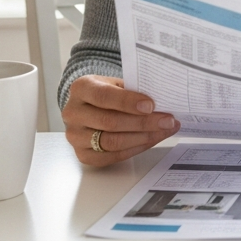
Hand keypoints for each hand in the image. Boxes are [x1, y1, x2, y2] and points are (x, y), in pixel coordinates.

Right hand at [62, 75, 179, 165]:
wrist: (90, 107)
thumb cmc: (108, 93)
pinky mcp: (82, 155)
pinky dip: (136, 149)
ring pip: (112, 142)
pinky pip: (112, 156)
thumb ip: (134, 90)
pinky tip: (151, 140)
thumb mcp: (117, 84)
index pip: (103, 96)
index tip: (151, 105)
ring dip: (143, 138)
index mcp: (81, 88)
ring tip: (164, 130)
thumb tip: (163, 100)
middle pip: (110, 122)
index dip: (128, 102)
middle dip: (143, 123)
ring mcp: (75, 136)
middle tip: (167, 120)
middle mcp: (73, 113)